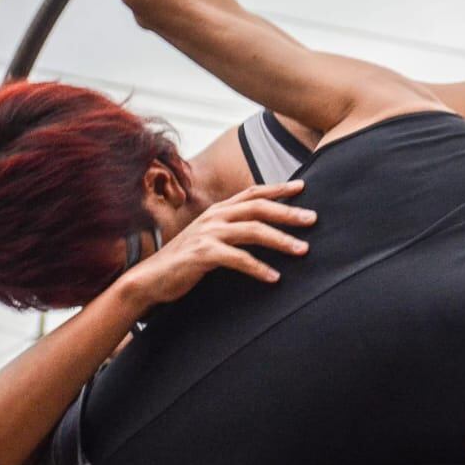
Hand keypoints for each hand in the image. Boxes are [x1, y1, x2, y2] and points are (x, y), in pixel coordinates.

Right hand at [113, 182, 314, 308]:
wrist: (151, 278)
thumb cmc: (186, 260)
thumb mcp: (211, 237)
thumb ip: (233, 229)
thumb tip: (264, 229)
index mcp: (219, 211)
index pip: (253, 193)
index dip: (278, 188)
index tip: (303, 186)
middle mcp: (214, 217)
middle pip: (258, 208)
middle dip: (288, 212)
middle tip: (313, 219)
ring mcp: (207, 234)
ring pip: (252, 231)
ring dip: (281, 240)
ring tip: (303, 250)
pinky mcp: (202, 254)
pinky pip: (237, 258)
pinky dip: (258, 267)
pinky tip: (274, 277)